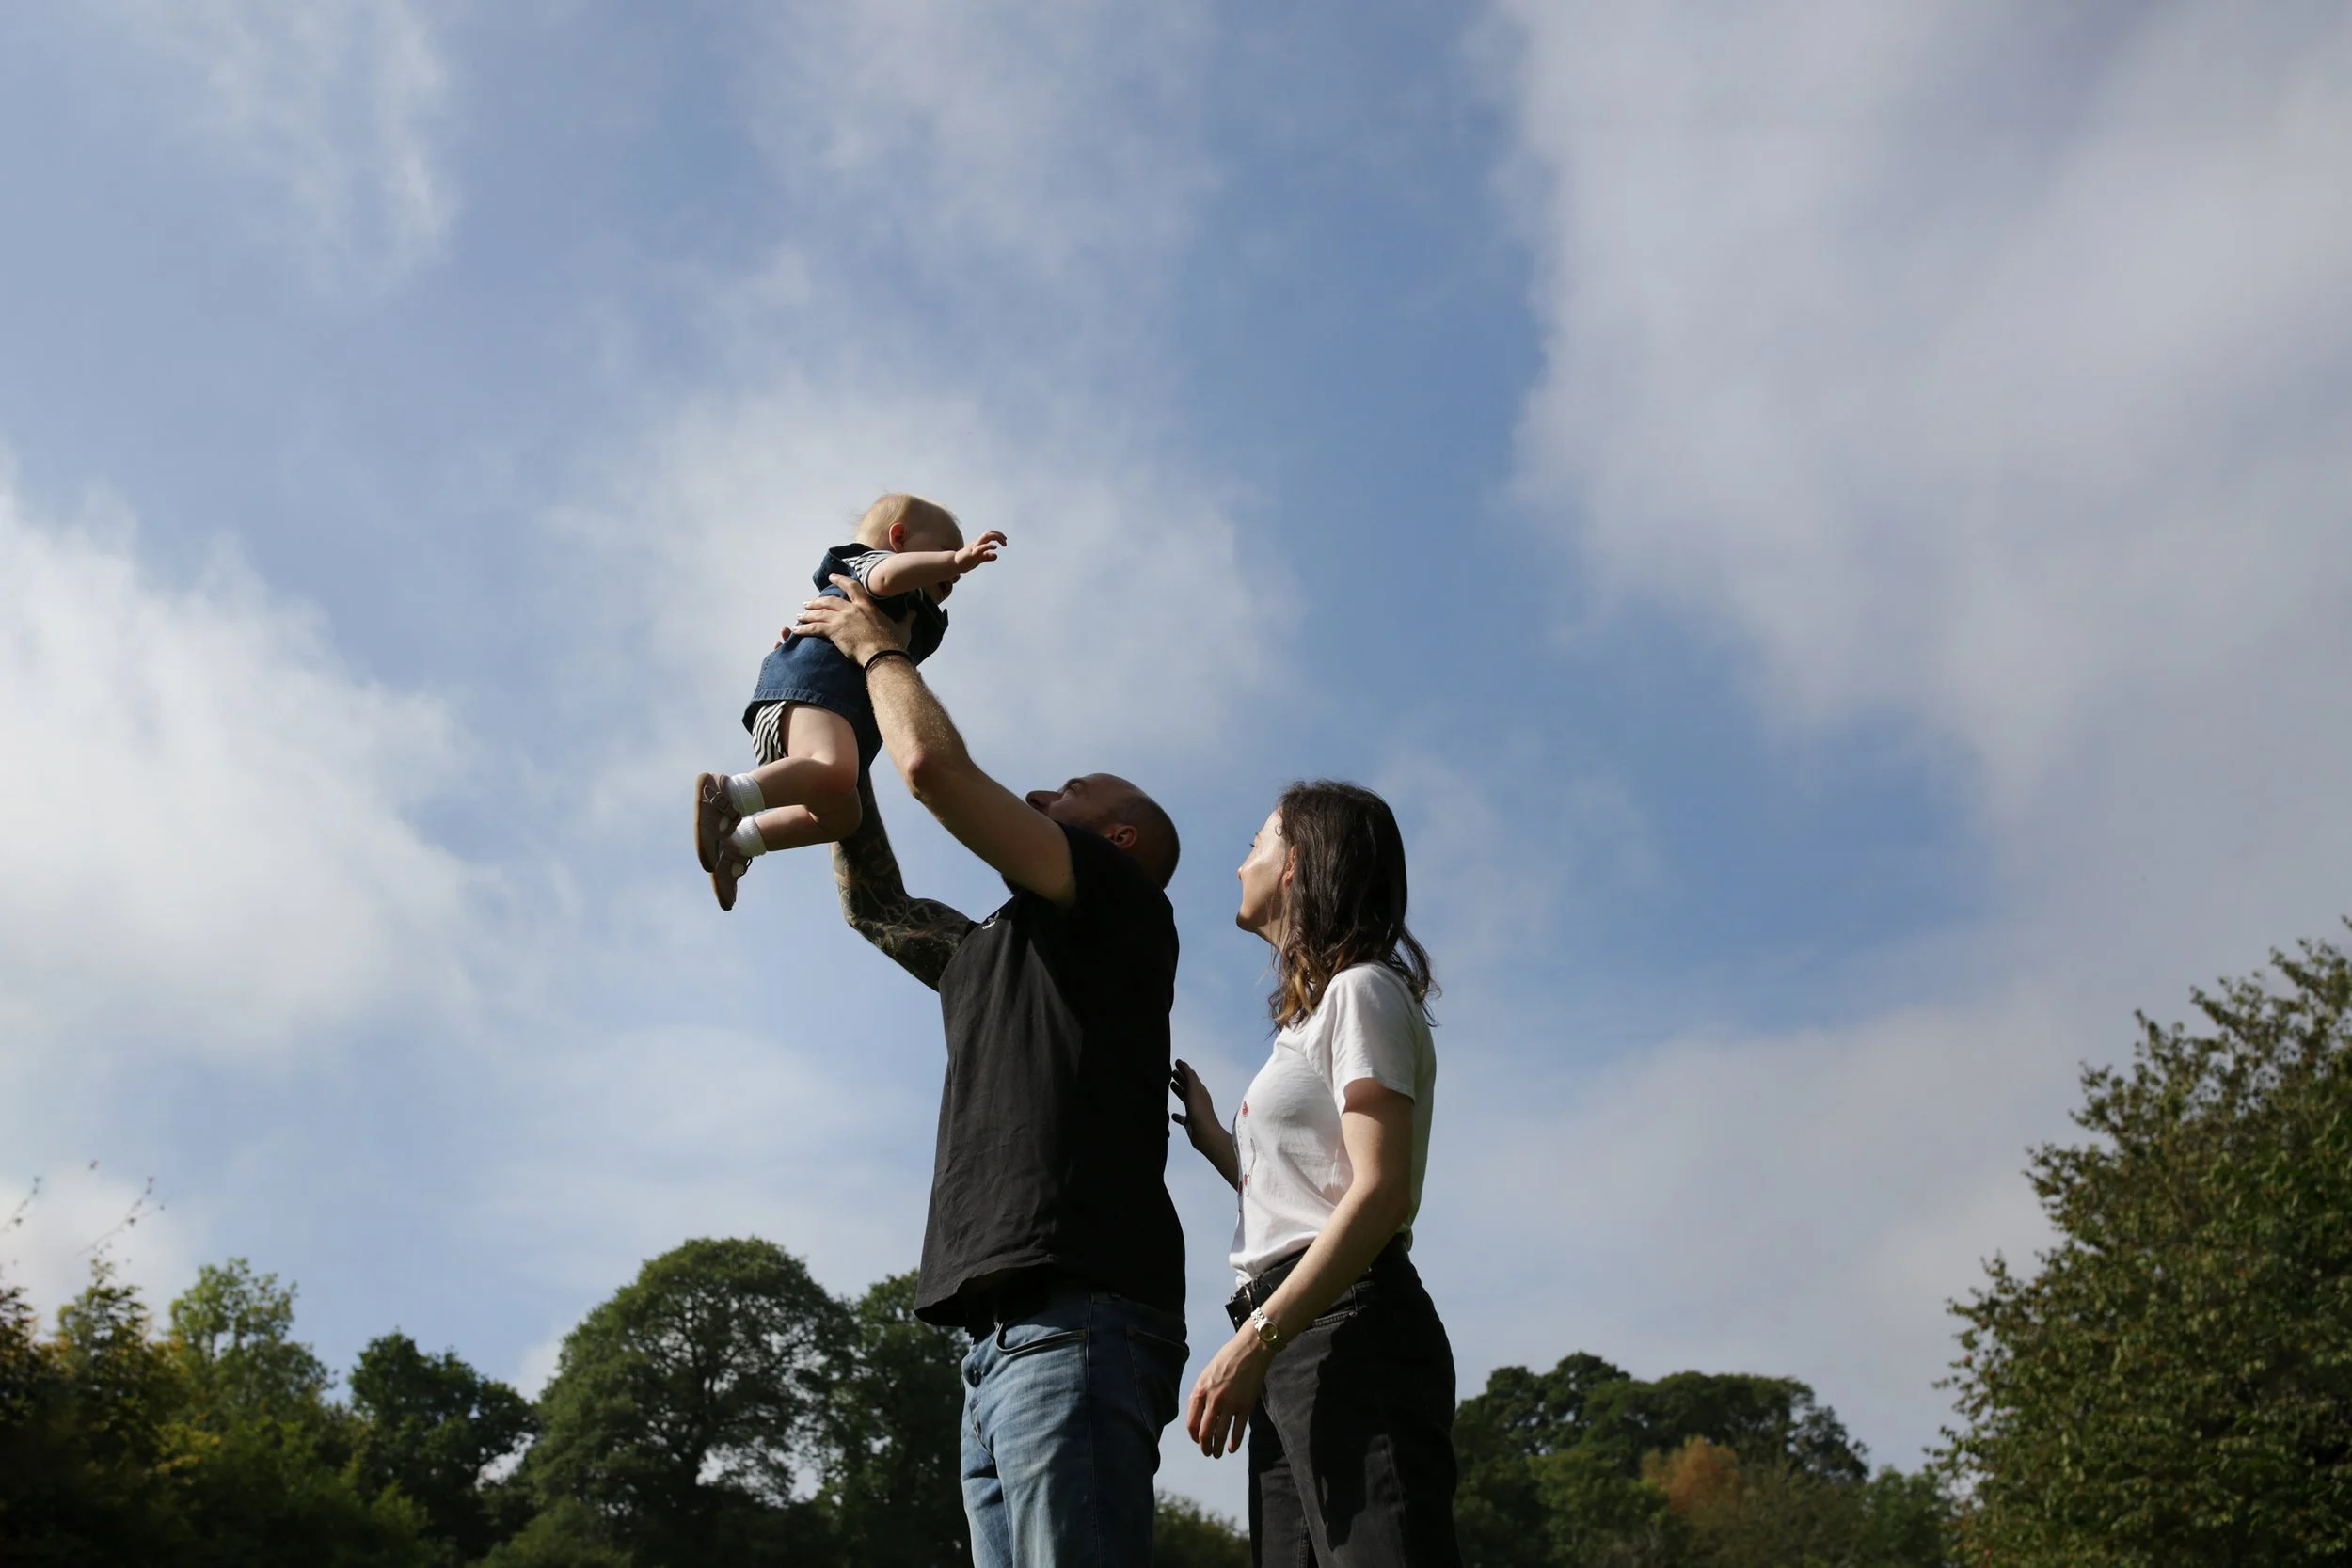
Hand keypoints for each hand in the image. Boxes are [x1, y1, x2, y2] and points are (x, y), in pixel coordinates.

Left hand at [793, 575, 912, 664]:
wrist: (883, 655)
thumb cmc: (894, 644)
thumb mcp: (903, 628)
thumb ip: (907, 619)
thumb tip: (914, 612)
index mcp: (867, 606)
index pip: (852, 587)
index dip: (840, 580)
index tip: (831, 576)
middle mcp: (852, 609)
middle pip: (829, 600)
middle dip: (817, 601)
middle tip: (807, 603)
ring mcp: (841, 620)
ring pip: (819, 613)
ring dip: (807, 614)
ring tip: (799, 615)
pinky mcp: (833, 632)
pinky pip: (814, 628)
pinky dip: (803, 629)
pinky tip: (795, 630)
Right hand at [953, 530, 1005, 573]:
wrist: (954, 565)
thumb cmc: (966, 561)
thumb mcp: (979, 559)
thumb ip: (987, 557)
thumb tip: (996, 555)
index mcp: (979, 544)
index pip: (989, 534)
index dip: (998, 535)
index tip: (1005, 540)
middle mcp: (977, 543)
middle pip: (988, 533)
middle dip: (998, 535)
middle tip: (1005, 541)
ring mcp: (974, 547)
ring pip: (985, 537)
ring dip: (995, 537)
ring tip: (1003, 543)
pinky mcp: (971, 554)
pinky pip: (980, 547)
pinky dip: (988, 546)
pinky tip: (995, 547)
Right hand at [1170, 1060, 1219, 1151]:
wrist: (1205, 1133)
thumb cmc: (1199, 1109)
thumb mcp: (1194, 1088)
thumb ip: (1189, 1075)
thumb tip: (1181, 1062)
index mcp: (1200, 1091)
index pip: (1191, 1077)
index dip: (1184, 1069)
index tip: (1175, 1062)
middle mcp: (1198, 1099)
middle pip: (1188, 1086)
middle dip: (1181, 1079)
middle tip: (1171, 1073)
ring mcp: (1194, 1111)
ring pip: (1185, 1099)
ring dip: (1179, 1091)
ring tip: (1170, 1086)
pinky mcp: (1190, 1123)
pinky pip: (1182, 1117)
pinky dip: (1177, 1115)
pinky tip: (1172, 1114)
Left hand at [1186, 1326, 1272, 1456]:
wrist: (1251, 1349)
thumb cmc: (1227, 1359)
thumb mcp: (1206, 1374)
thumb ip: (1200, 1394)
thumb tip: (1198, 1415)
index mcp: (1200, 1391)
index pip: (1192, 1422)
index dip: (1194, 1436)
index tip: (1197, 1441)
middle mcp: (1213, 1400)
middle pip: (1205, 1433)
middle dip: (1205, 1447)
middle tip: (1207, 1453)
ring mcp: (1230, 1404)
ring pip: (1220, 1435)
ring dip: (1217, 1448)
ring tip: (1217, 1455)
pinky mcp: (1246, 1407)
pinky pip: (1238, 1431)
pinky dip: (1234, 1443)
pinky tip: (1232, 1449)